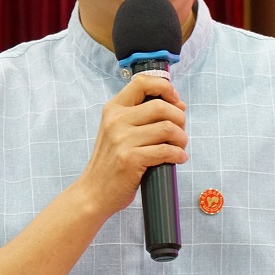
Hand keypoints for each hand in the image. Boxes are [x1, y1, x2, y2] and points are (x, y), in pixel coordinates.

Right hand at [74, 73, 187, 216]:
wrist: (93, 192)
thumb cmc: (111, 162)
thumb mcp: (118, 131)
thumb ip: (141, 116)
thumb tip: (178, 104)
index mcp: (113, 109)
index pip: (142, 82)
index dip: (165, 87)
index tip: (175, 100)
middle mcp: (116, 120)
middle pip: (161, 106)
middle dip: (179, 118)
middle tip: (180, 133)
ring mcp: (122, 140)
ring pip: (167, 128)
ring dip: (181, 138)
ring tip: (180, 147)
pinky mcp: (130, 159)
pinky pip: (165, 151)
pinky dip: (178, 155)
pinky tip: (178, 158)